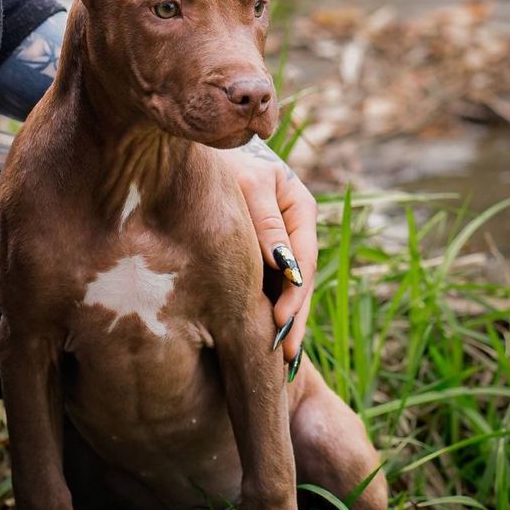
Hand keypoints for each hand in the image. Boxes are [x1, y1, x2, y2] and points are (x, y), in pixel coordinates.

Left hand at [223, 139, 317, 362]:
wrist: (205, 148)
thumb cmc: (227, 162)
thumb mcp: (249, 186)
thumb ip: (266, 223)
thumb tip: (284, 267)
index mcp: (300, 208)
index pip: (303, 261)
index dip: (295, 296)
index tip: (281, 323)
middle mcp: (295, 228)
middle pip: (300, 282)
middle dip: (294, 320)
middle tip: (284, 357)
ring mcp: (279, 241)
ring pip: (287, 288)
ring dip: (285, 322)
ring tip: (281, 361)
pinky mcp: (261, 251)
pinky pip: (269, 284)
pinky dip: (268, 310)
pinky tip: (263, 338)